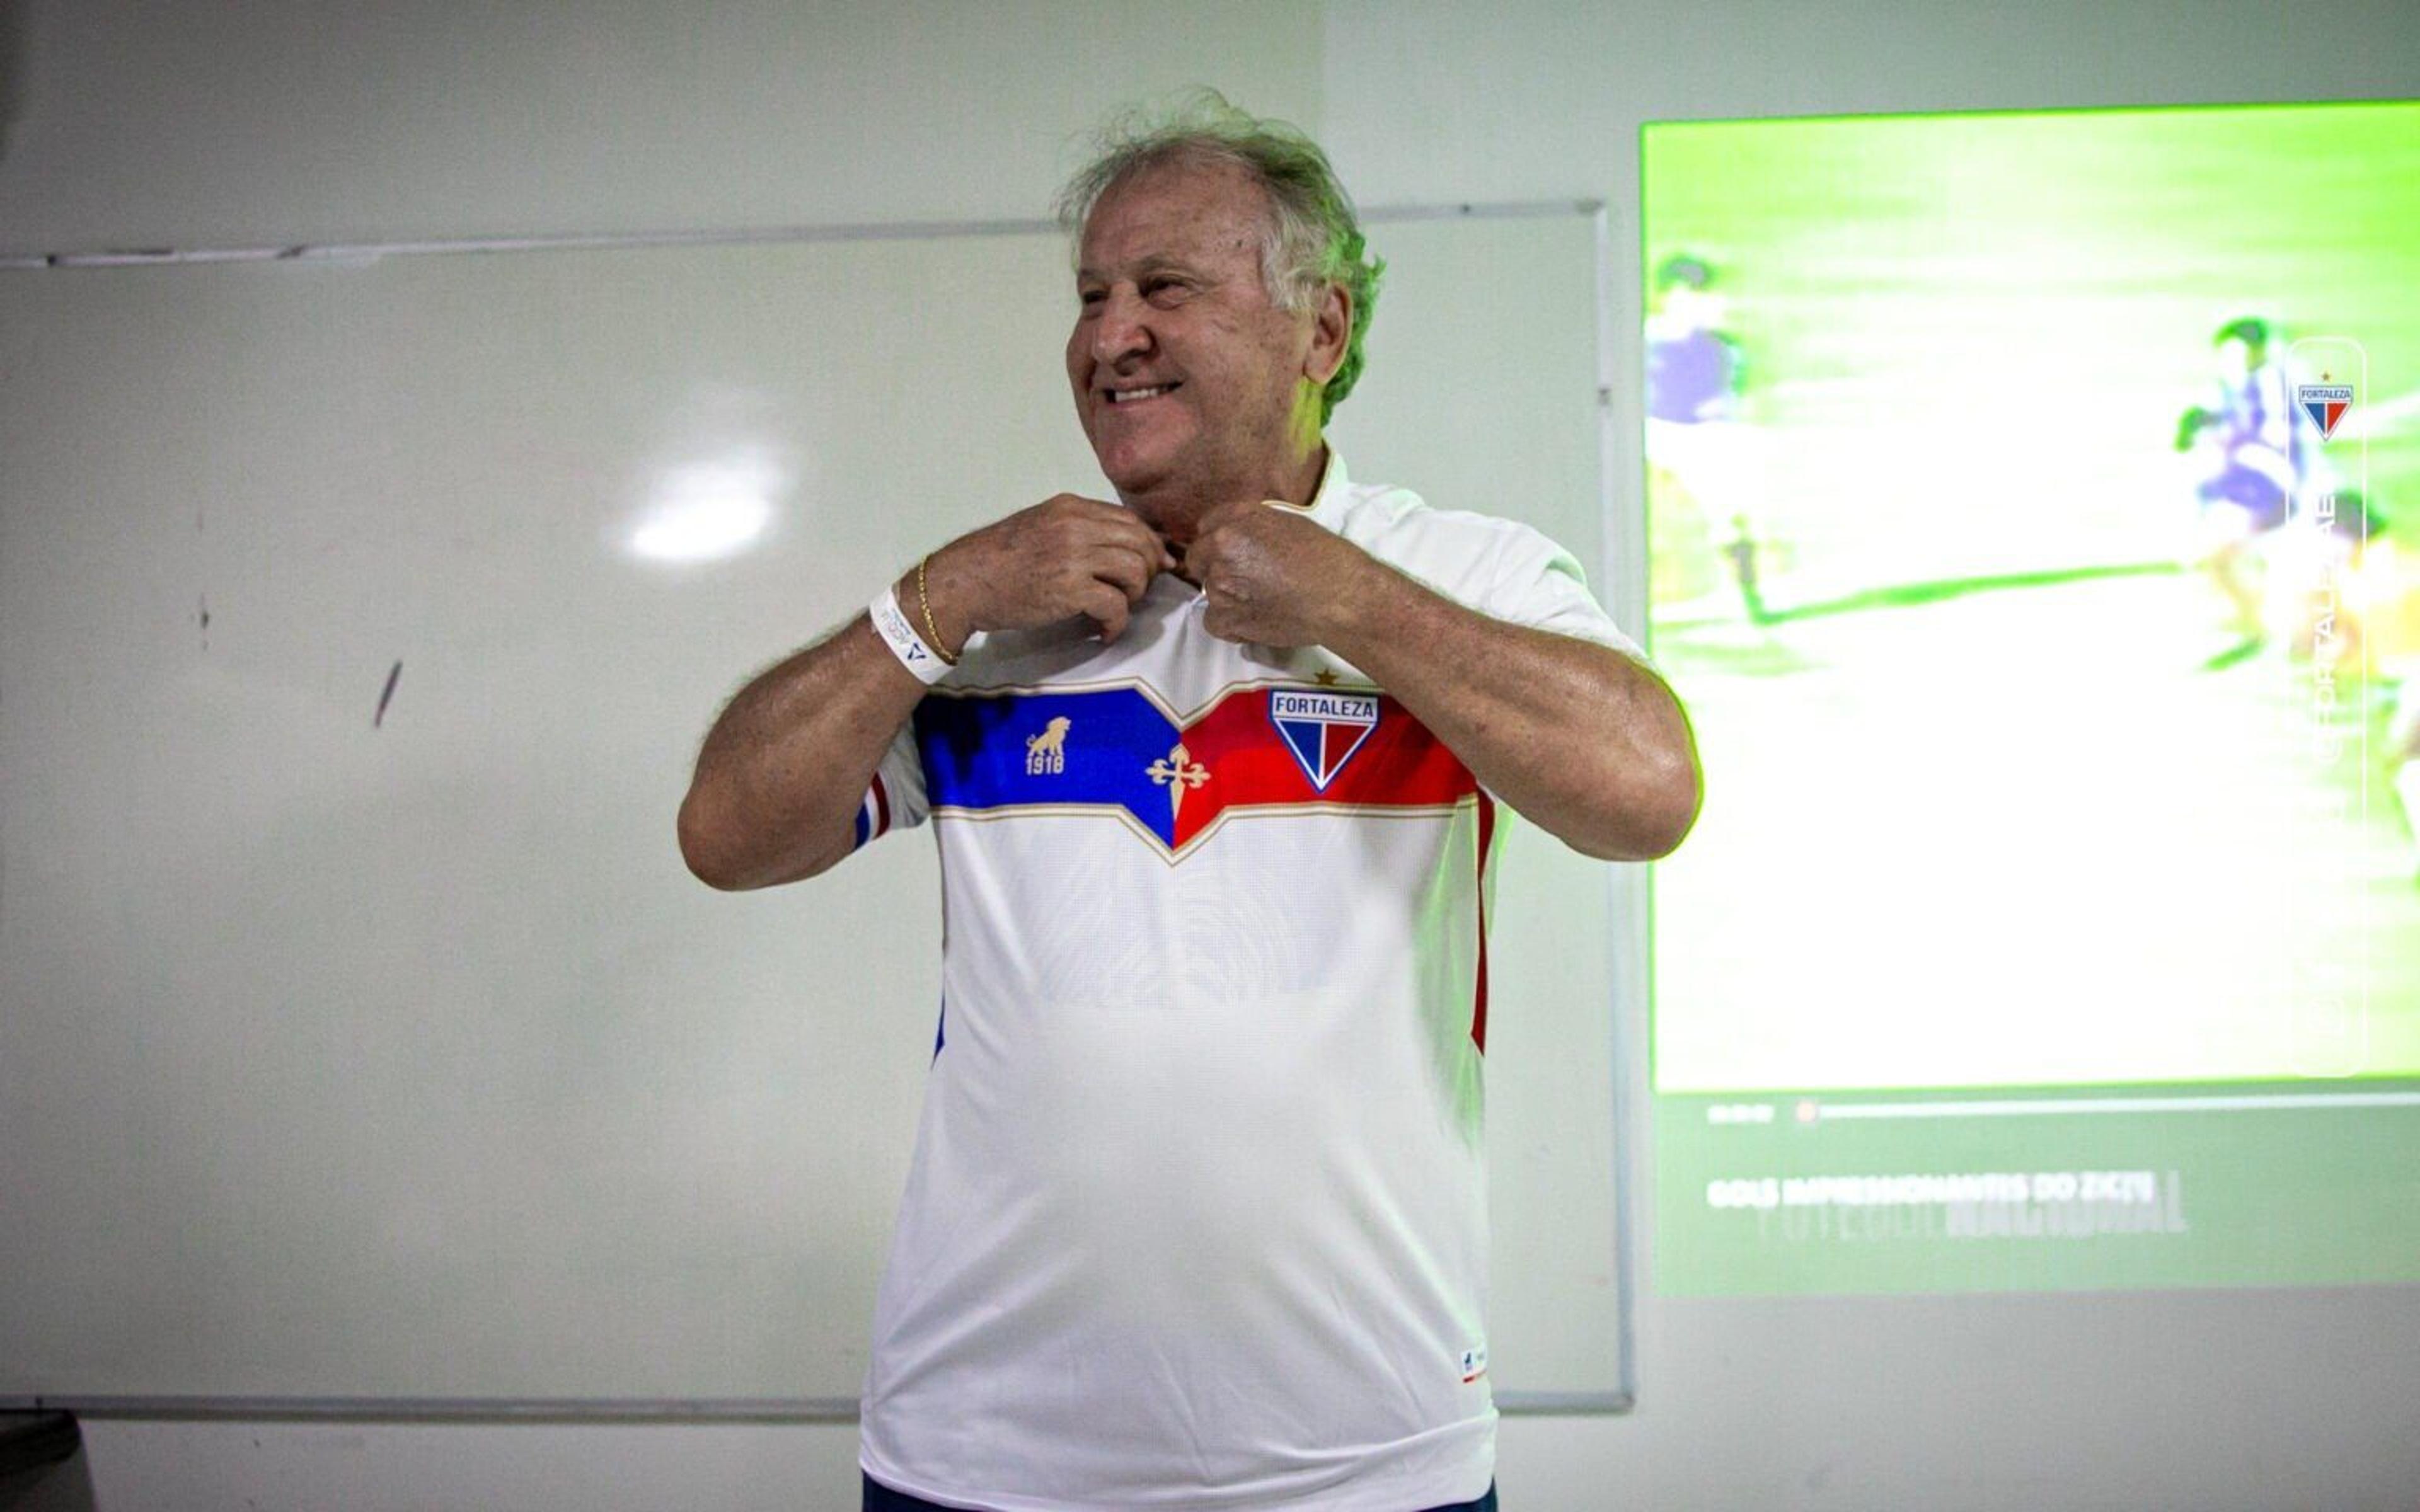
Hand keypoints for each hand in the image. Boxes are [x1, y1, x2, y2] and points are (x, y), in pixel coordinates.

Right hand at [918, 495, 1174, 650]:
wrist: (964, 582)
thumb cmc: (999, 560)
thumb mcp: (1041, 527)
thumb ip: (1078, 531)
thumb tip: (1121, 547)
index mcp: (1071, 507)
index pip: (1130, 520)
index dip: (1150, 544)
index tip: (1156, 564)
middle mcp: (1076, 524)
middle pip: (1140, 542)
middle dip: (1149, 569)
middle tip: (1137, 592)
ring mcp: (1074, 555)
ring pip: (1136, 570)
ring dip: (1135, 595)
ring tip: (1118, 609)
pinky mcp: (1070, 589)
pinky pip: (1116, 605)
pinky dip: (1116, 623)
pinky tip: (1103, 631)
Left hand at [1185, 500, 1381, 647]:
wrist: (1341, 598)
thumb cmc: (1326, 557)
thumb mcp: (1288, 523)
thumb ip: (1254, 525)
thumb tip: (1240, 535)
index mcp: (1237, 518)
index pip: (1207, 525)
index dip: (1220, 540)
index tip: (1235, 552)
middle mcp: (1221, 547)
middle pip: (1199, 557)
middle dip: (1215, 566)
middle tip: (1246, 578)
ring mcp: (1220, 584)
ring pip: (1208, 591)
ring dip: (1227, 596)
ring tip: (1260, 601)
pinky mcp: (1226, 618)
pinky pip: (1213, 622)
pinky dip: (1230, 624)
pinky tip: (1254, 620)